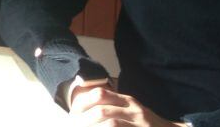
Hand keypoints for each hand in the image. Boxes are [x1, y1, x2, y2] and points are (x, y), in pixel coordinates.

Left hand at [69, 85, 184, 125]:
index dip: (83, 102)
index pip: (101, 94)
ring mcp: (139, 123)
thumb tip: (88, 106)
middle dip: (84, 119)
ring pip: (111, 124)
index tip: (72, 112)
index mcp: (128, 100)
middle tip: (74, 124)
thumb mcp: (132, 110)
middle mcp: (133, 110)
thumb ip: (115, 105)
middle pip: (102, 110)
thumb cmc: (147, 123)